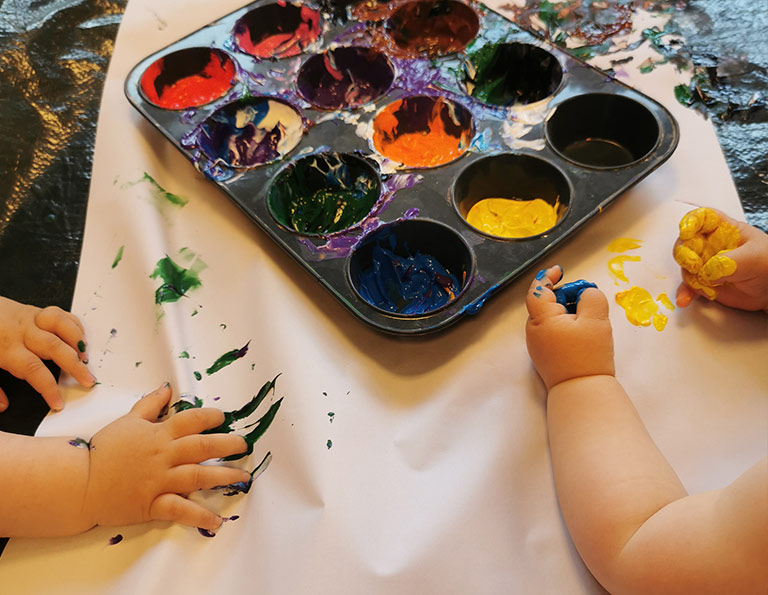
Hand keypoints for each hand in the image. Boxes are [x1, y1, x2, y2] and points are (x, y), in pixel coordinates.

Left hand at [0, 297, 94, 411]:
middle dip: (75, 366)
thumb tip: (3, 406)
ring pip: (61, 326)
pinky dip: (74, 325)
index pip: (34, 370)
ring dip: (77, 341)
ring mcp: (30, 319)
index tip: (58, 403)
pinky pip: (60, 314)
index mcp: (7, 349)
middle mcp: (22, 333)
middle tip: (88, 380)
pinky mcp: (34, 310)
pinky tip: (79, 339)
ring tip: (85, 357)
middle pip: (54, 348)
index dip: (49, 388)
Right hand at [83, 383, 250, 531]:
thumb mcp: (127, 420)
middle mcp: (163, 455)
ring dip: (224, 476)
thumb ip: (150, 404)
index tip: (224, 419)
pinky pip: (181, 509)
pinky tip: (217, 519)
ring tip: (244, 477)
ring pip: (198, 475)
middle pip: (202, 447)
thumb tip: (167, 387)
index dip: (211, 417)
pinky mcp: (152, 504)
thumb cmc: (104, 451)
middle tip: (245, 445)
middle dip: (228, 445)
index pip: (191, 420)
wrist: (79, 483)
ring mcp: (159, 480)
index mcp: (158, 433)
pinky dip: (200, 515)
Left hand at [525, 266, 614, 389]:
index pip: (537, 290)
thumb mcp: (596, 320)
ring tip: (588, 319)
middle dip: (564, 295)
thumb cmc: (587, 356)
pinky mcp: (545, 356)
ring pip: (551, 318)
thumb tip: (585, 293)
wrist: (582, 391)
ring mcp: (537, 345)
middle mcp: (534, 331)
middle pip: (546, 303)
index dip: (547, 277)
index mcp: (541, 319)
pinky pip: (554, 332)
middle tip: (585, 298)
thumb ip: (591, 298)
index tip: (559, 270)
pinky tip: (583, 334)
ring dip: (567, 311)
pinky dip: (567, 326)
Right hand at [673, 208, 767, 311]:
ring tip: (699, 285)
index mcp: (724, 230)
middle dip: (684, 252)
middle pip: (687, 242)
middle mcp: (710, 245)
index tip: (686, 232)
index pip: (704, 218)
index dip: (692, 222)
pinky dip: (685, 293)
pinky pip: (689, 287)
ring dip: (688, 276)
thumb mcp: (756, 257)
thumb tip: (708, 271)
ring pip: (685, 267)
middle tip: (693, 264)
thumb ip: (733, 261)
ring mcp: (705, 265)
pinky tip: (685, 299)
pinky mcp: (703, 283)